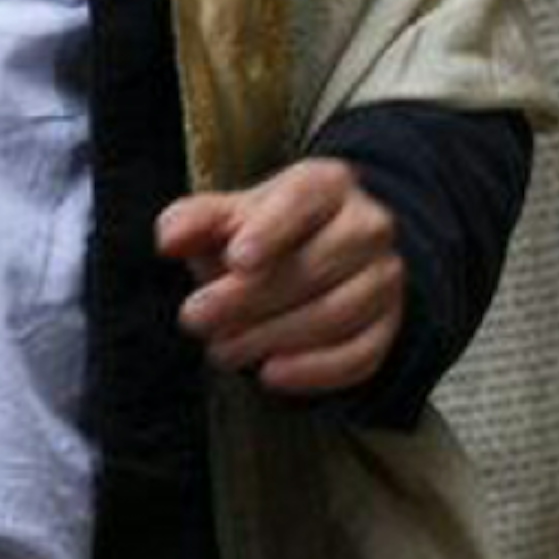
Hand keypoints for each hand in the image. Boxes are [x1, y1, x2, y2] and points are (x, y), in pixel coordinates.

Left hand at [156, 158, 403, 397]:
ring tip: (221, 350)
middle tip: (195, 318)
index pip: (302, 200)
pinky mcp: (389, 325)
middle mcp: (368, 226)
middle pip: (317, 265)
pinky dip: (315, 370)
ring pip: (339, 312)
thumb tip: (169, 239)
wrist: (326, 254)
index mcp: (326, 184)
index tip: (236, 260)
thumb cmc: (265, 231)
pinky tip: (270, 374)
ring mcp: (385, 277)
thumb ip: (195, 221)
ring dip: (274, 337)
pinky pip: (361, 354)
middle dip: (251, 298)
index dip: (271, 231)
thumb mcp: (228, 214)